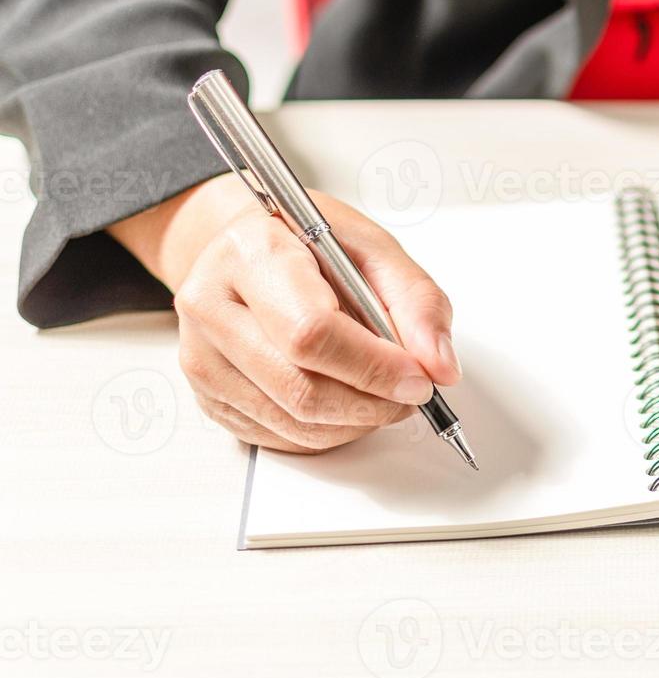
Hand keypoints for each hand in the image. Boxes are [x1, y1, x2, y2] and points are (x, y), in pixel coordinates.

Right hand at [109, 174, 460, 453]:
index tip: (419, 378)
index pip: (311, 332)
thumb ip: (416, 302)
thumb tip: (439, 365)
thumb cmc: (303, 241)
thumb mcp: (372, 247)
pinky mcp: (205, 394)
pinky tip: (348, 402)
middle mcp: (211, 306)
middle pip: (300, 388)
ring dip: (356, 422)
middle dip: (372, 403)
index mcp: (251, 254)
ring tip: (385, 395)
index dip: (374, 367)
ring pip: (291, 421)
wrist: (242, 245)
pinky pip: (277, 437)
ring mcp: (200, 356)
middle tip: (413, 393)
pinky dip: (327, 431)